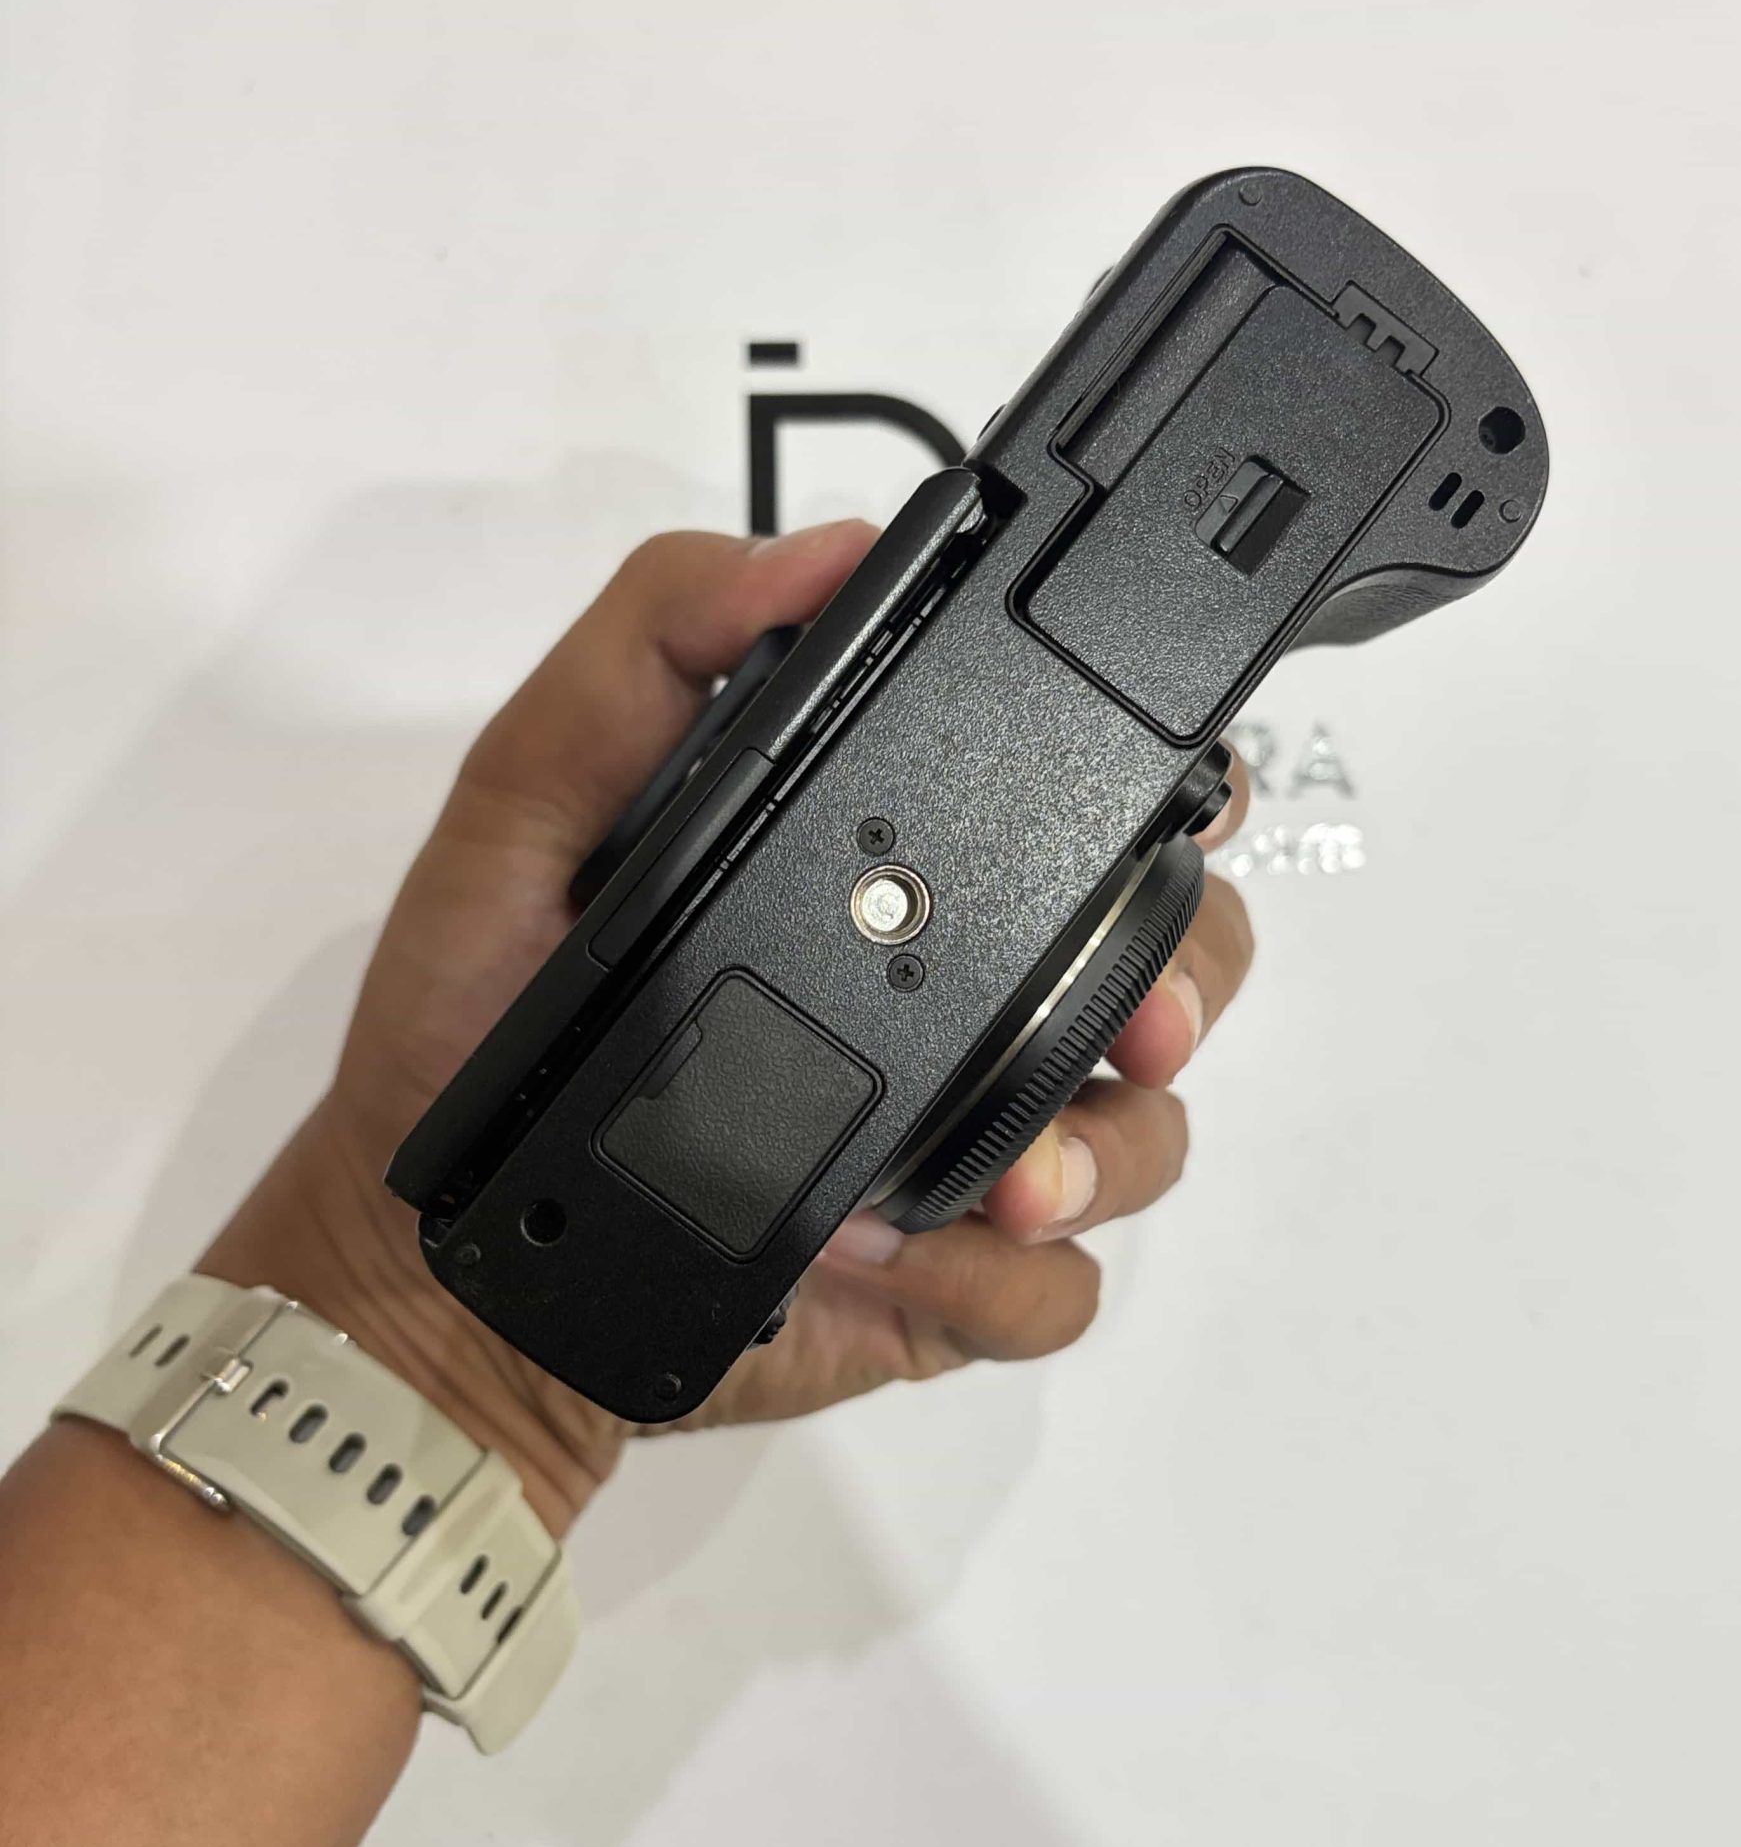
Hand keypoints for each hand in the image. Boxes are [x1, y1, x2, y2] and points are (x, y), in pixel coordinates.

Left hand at [202, 522, 1253, 1532]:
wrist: (445, 1252)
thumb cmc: (474, 1011)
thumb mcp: (526, 800)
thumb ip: (646, 650)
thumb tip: (817, 556)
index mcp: (882, 876)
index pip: (1081, 808)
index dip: (1169, 795)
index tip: (1190, 802)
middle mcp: (953, 999)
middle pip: (1170, 964)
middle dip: (1186, 985)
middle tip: (1145, 1024)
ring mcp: (964, 1146)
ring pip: (1147, 1134)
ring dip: (1108, 1154)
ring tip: (1009, 1181)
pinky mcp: (947, 1283)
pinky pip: (1057, 1290)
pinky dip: (1005, 1283)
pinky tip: (903, 1260)